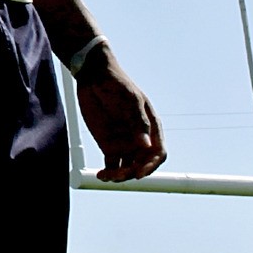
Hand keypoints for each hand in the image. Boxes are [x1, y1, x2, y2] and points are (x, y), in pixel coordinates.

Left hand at [74, 49, 165, 181]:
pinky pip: (112, 166)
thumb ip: (138, 122)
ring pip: (127, 168)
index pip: (158, 153)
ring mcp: (125, 143)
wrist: (94, 77)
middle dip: (133, 172)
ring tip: (107, 175)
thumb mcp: (130, 100)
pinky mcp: (109, 146)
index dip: (151, 165)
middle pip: (143, 164)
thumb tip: (145, 145)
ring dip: (120, 176)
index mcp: (151, 128)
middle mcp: (140, 138)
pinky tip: (100, 175)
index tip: (139, 172)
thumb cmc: (116, 84)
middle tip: (119, 173)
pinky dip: (108, 174)